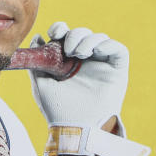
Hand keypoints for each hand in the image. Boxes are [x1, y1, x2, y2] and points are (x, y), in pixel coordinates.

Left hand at [30, 23, 148, 155]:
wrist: (74, 128)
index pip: (66, 35)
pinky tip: (95, 52)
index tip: (55, 33)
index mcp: (67, 62)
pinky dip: (108, 45)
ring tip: (79, 54)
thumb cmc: (57, 110)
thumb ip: (37, 61)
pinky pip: (119, 49)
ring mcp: (102, 65)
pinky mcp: (117, 71)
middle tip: (68, 49)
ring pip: (100, 38)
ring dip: (88, 40)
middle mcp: (86, 61)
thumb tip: (37, 38)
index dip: (61, 28)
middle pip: (83, 33)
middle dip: (75, 34)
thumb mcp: (41, 83)